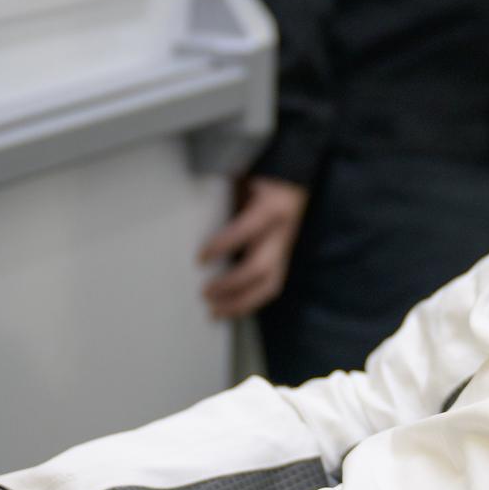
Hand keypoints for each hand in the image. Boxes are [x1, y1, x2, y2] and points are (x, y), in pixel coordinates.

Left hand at [201, 176, 307, 318]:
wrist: (296, 181)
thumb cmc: (264, 176)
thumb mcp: (246, 176)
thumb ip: (227, 189)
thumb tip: (192, 197)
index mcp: (273, 208)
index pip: (247, 230)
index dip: (223, 245)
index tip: (199, 258)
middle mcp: (282, 232)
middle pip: (261, 269)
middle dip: (231, 286)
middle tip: (204, 293)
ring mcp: (285, 248)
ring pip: (270, 285)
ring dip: (241, 304)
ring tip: (214, 313)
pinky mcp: (283, 258)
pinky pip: (270, 286)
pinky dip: (248, 301)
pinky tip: (228, 308)